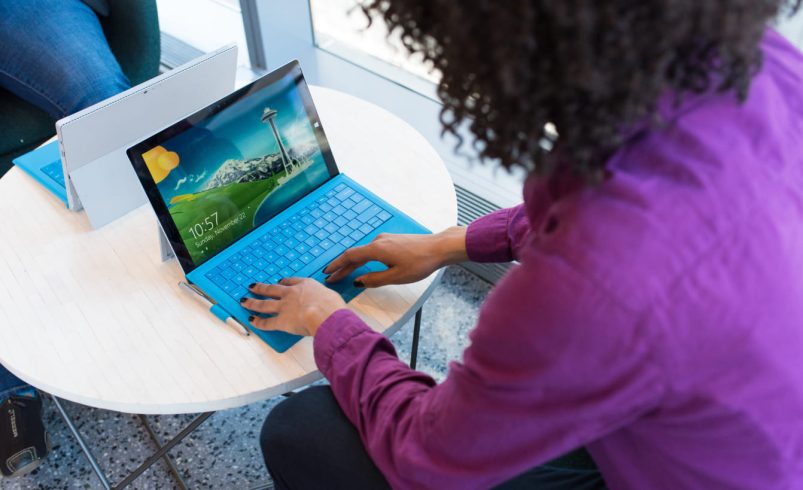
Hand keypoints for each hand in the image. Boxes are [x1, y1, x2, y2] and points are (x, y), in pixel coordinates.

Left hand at [241, 278, 346, 336]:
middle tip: (252, 287)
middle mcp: (292, 294)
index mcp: (306, 285)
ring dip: (253, 302)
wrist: (325, 314)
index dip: (283, 283)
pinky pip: (267, 322)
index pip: (291, 282)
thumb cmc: (332, 306)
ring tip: (244, 301)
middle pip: (272, 289)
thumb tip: (328, 304)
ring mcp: (285, 307)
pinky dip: (258, 322)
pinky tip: (252, 320)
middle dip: (261, 288)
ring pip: (264, 304)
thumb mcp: (331, 296)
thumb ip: (325, 299)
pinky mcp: (281, 321)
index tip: (279, 283)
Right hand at [324, 226, 467, 287]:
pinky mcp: (392, 241)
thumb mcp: (396, 277)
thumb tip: (358, 281)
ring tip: (343, 274)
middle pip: (354, 254)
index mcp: (376, 249)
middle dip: (341, 266)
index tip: (326, 273)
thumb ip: (374, 280)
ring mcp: (385, 239)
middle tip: (330, 277)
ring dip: (352, 263)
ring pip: (363, 252)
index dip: (337, 266)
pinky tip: (362, 266)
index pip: (350, 257)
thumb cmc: (420, 263)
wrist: (438, 248)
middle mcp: (378, 241)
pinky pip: (371, 250)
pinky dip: (362, 259)